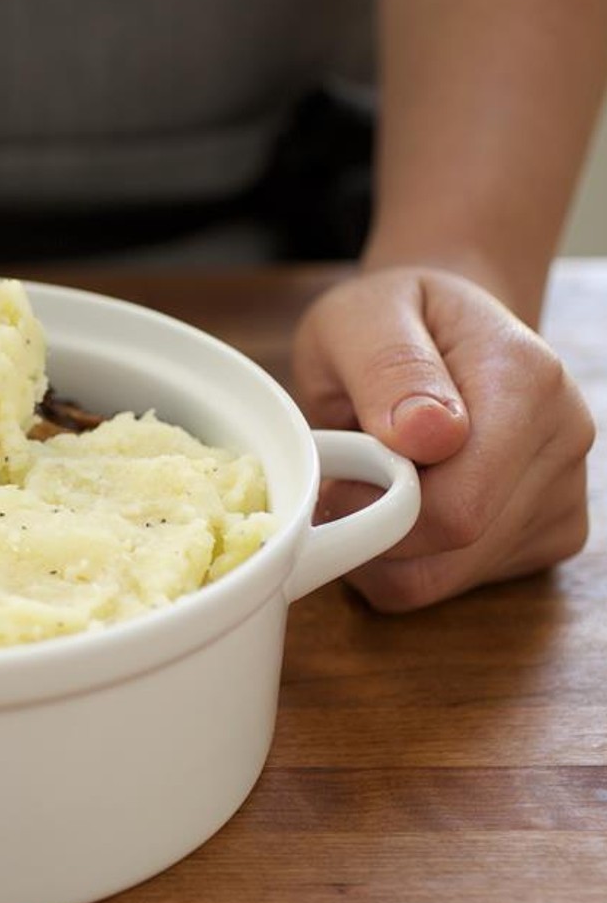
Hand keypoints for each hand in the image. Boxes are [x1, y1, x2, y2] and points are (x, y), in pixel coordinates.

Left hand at [291, 266, 594, 610]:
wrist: (441, 332)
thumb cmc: (392, 320)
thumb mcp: (362, 318)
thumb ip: (388, 367)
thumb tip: (428, 434)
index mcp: (527, 379)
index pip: (456, 505)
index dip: (373, 504)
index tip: (339, 464)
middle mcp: (564, 440)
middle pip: (452, 548)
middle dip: (372, 527)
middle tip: (341, 474)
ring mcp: (563, 495)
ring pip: (443, 579)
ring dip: (381, 549)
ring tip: (369, 481)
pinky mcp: (546, 537)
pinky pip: (451, 585)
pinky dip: (403, 561)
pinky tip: (400, 504)